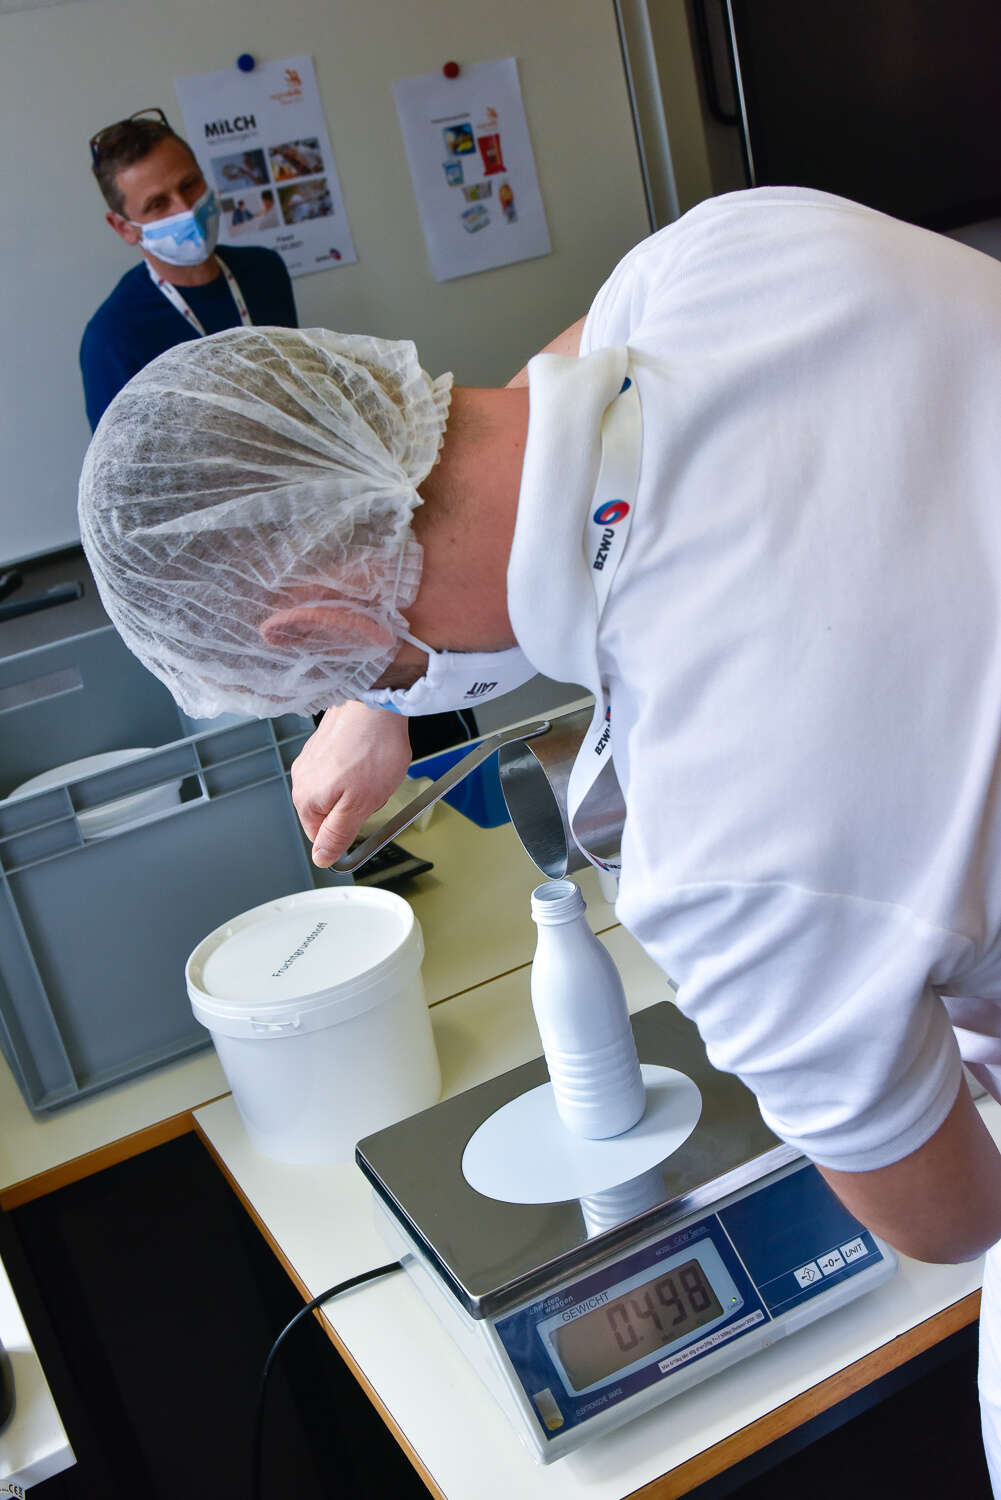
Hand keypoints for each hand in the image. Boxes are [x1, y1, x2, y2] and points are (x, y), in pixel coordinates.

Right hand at [290, 702, 412, 865]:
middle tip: (373, 791)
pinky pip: (342, 767)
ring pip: (338, 789)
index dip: (347, 830)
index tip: (364, 816)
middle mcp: (302, 778)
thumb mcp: (360, 805)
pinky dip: (359, 765)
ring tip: (375, 770)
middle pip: (330, 811)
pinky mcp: (324, 743)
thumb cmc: (371, 749)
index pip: (322, 836)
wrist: (376, 703)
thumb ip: (338, 834)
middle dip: (355, 806)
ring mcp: (311, 758)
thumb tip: (322, 857)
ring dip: (359, 786)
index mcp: (306, 800)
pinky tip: (371, 756)